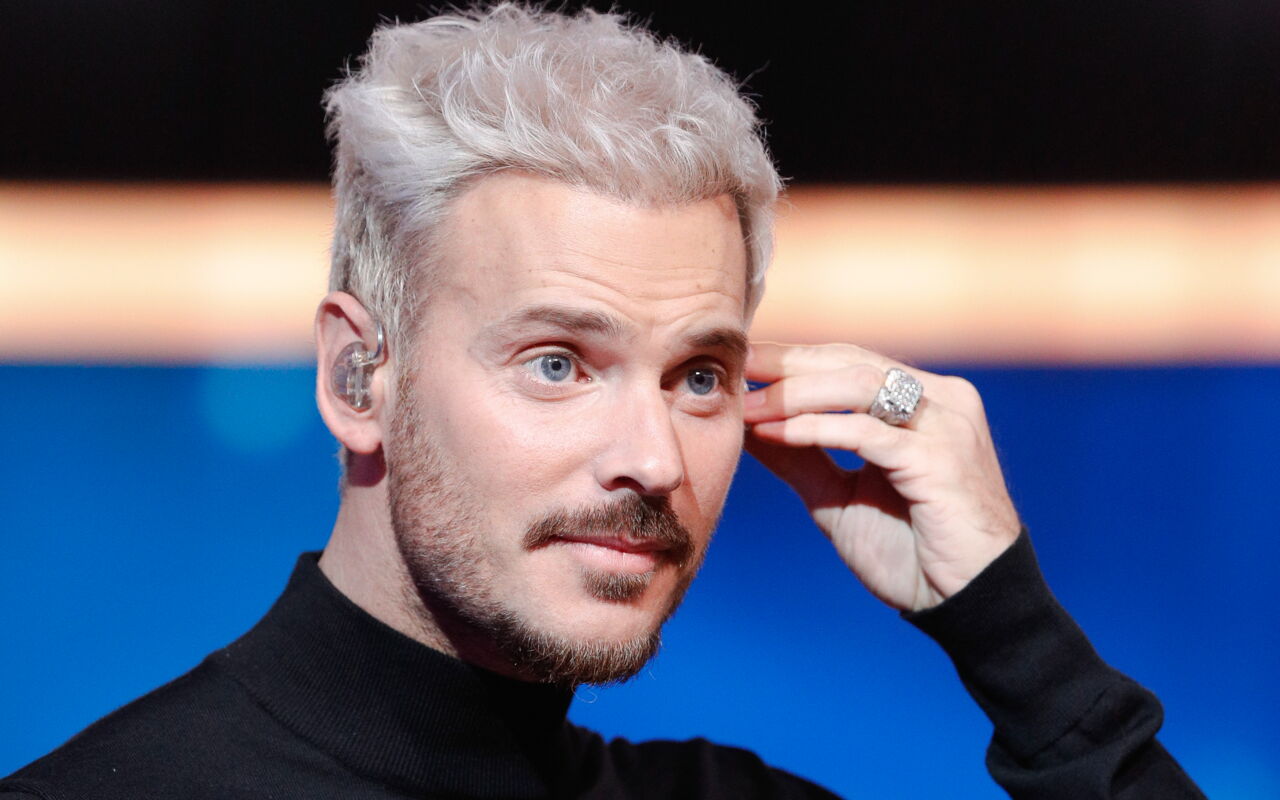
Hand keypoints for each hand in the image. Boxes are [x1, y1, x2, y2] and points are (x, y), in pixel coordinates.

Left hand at [743, 342, 1020, 610]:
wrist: (966, 604)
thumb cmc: (909, 551)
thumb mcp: (838, 495)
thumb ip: (799, 457)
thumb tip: (746, 423)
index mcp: (923, 400)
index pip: (847, 361)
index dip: (790, 359)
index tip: (738, 363)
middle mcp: (942, 400)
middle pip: (851, 361)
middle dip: (786, 364)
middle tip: (733, 368)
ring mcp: (946, 425)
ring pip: (859, 385)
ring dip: (794, 393)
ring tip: (747, 406)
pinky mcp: (942, 459)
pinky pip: (868, 433)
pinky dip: (817, 429)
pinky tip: (776, 433)